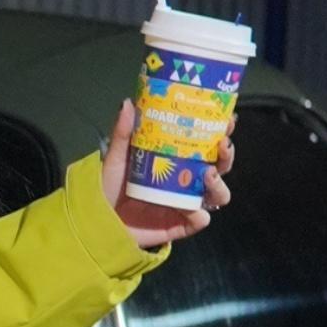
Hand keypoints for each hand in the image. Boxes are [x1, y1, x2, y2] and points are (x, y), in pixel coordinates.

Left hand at [100, 98, 232, 248]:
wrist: (99, 219)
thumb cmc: (111, 186)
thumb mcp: (117, 156)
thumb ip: (123, 132)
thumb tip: (128, 102)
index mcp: (178, 160)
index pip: (207, 144)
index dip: (221, 131)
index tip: (227, 119)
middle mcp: (187, 180)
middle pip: (220, 167)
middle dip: (227, 155)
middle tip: (222, 144)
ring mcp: (187, 203)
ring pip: (219, 194)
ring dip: (219, 184)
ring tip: (207, 174)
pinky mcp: (181, 224)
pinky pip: (200, 220)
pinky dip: (199, 215)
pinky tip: (193, 209)